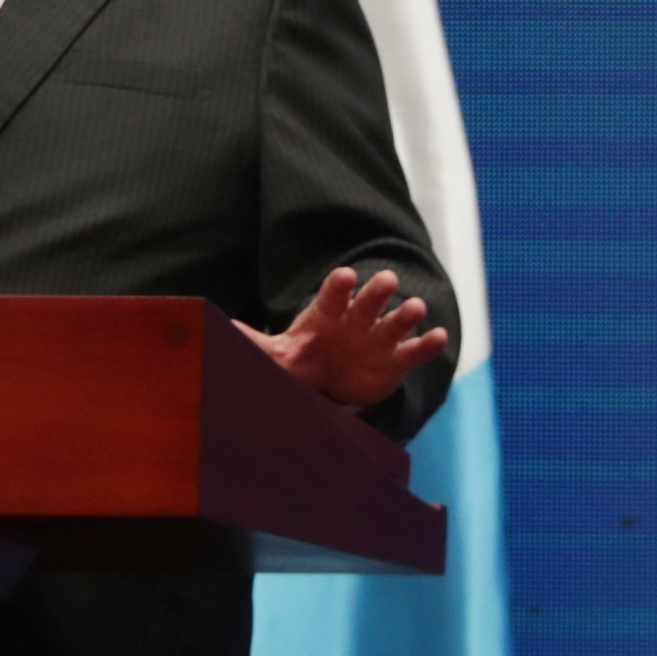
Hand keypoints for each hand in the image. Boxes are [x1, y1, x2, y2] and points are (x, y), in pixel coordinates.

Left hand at [256, 263, 449, 410]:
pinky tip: (439, 336)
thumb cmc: (306, 355)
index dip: (339, 286)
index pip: (333, 294)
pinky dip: (428, 343)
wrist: (331, 379)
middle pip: (368, 301)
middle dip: (377, 291)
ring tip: (416, 308)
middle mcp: (357, 320)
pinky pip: (414, 350)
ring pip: (395, 322)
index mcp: (328, 312)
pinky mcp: (396, 360)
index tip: (345, 276)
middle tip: (386, 279)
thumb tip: (216, 330)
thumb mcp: (278, 352)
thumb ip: (254, 342)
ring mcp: (379, 338)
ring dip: (406, 314)